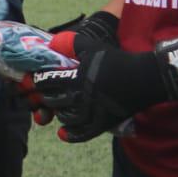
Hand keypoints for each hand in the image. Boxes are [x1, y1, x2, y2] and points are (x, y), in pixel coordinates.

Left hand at [27, 23, 177, 143]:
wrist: (144, 78)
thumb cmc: (117, 60)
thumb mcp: (94, 47)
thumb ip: (72, 43)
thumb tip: (53, 42)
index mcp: (78, 77)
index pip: (49, 81)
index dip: (38, 81)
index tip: (33, 80)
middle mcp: (82, 97)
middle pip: (54, 101)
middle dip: (44, 97)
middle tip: (41, 94)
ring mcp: (93, 112)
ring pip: (66, 117)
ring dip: (57, 112)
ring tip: (56, 107)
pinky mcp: (103, 123)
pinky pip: (82, 133)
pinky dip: (70, 134)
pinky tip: (62, 132)